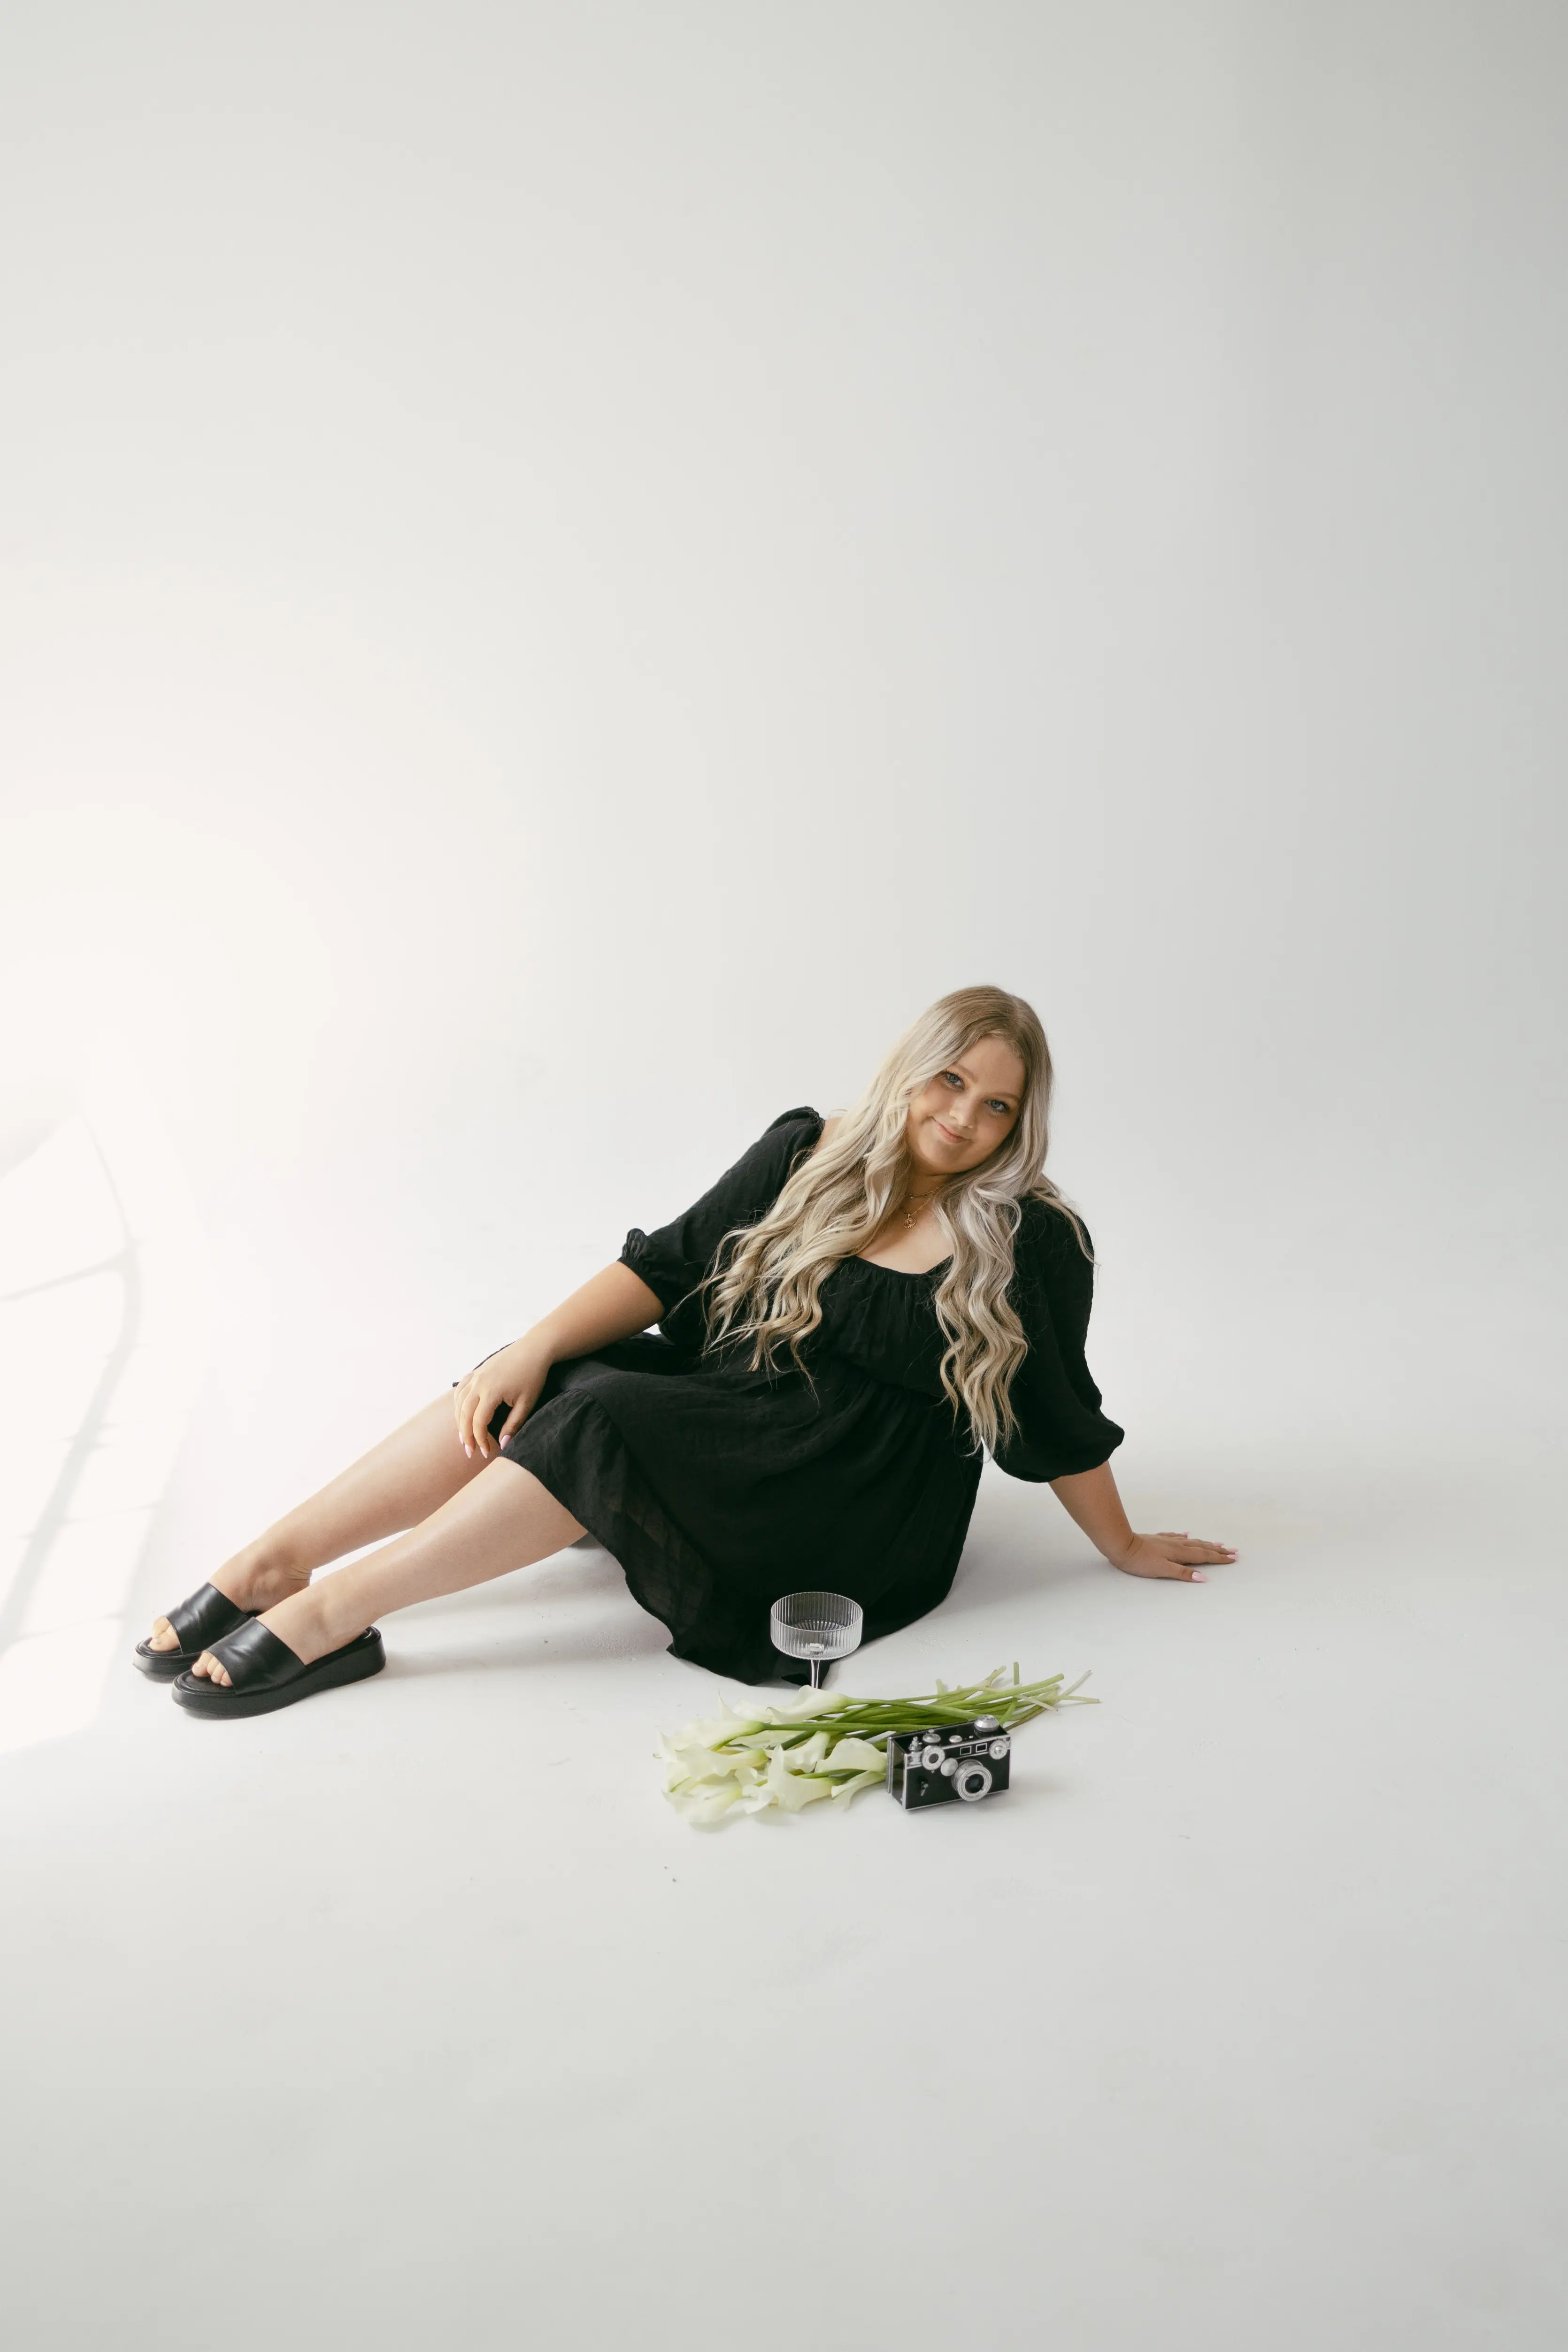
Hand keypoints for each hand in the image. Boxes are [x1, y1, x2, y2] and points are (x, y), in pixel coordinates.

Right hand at [452, 1338, 551, 1461]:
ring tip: (464, 1437)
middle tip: (469, 1452)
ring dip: (458, 1421)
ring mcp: (476, 1375)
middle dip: (465, 1435)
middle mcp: (479, 1383)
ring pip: (458, 1402)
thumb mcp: (527, 1403)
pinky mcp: (477, 1371)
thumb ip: (513, 1425)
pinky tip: (461, 1413)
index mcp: (491, 1392)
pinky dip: (457, 1403)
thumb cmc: (533, 1376)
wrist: (534, 1349)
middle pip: (464, 1414)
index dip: (480, 1440)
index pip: (478, 1423)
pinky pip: (460, 1389)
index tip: (485, 1453)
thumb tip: (502, 1444)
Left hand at [1110, 1530, 1236, 1582]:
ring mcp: (1167, 1540)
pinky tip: (1186, 1534)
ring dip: (1206, 1543)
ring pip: (1191, 1541)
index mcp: (1179, 1553)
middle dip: (1218, 1550)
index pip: (1204, 1556)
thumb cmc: (1140, 1561)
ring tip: (1217, 1543)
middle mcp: (1176, 1544)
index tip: (1233, 1558)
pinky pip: (1176, 1536)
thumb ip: (1182, 1573)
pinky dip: (1185, 1537)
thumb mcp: (1162, 1570)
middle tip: (1233, 1551)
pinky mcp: (1158, 1539)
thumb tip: (1203, 1578)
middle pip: (1201, 1547)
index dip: (1219, 1558)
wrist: (1121, 1545)